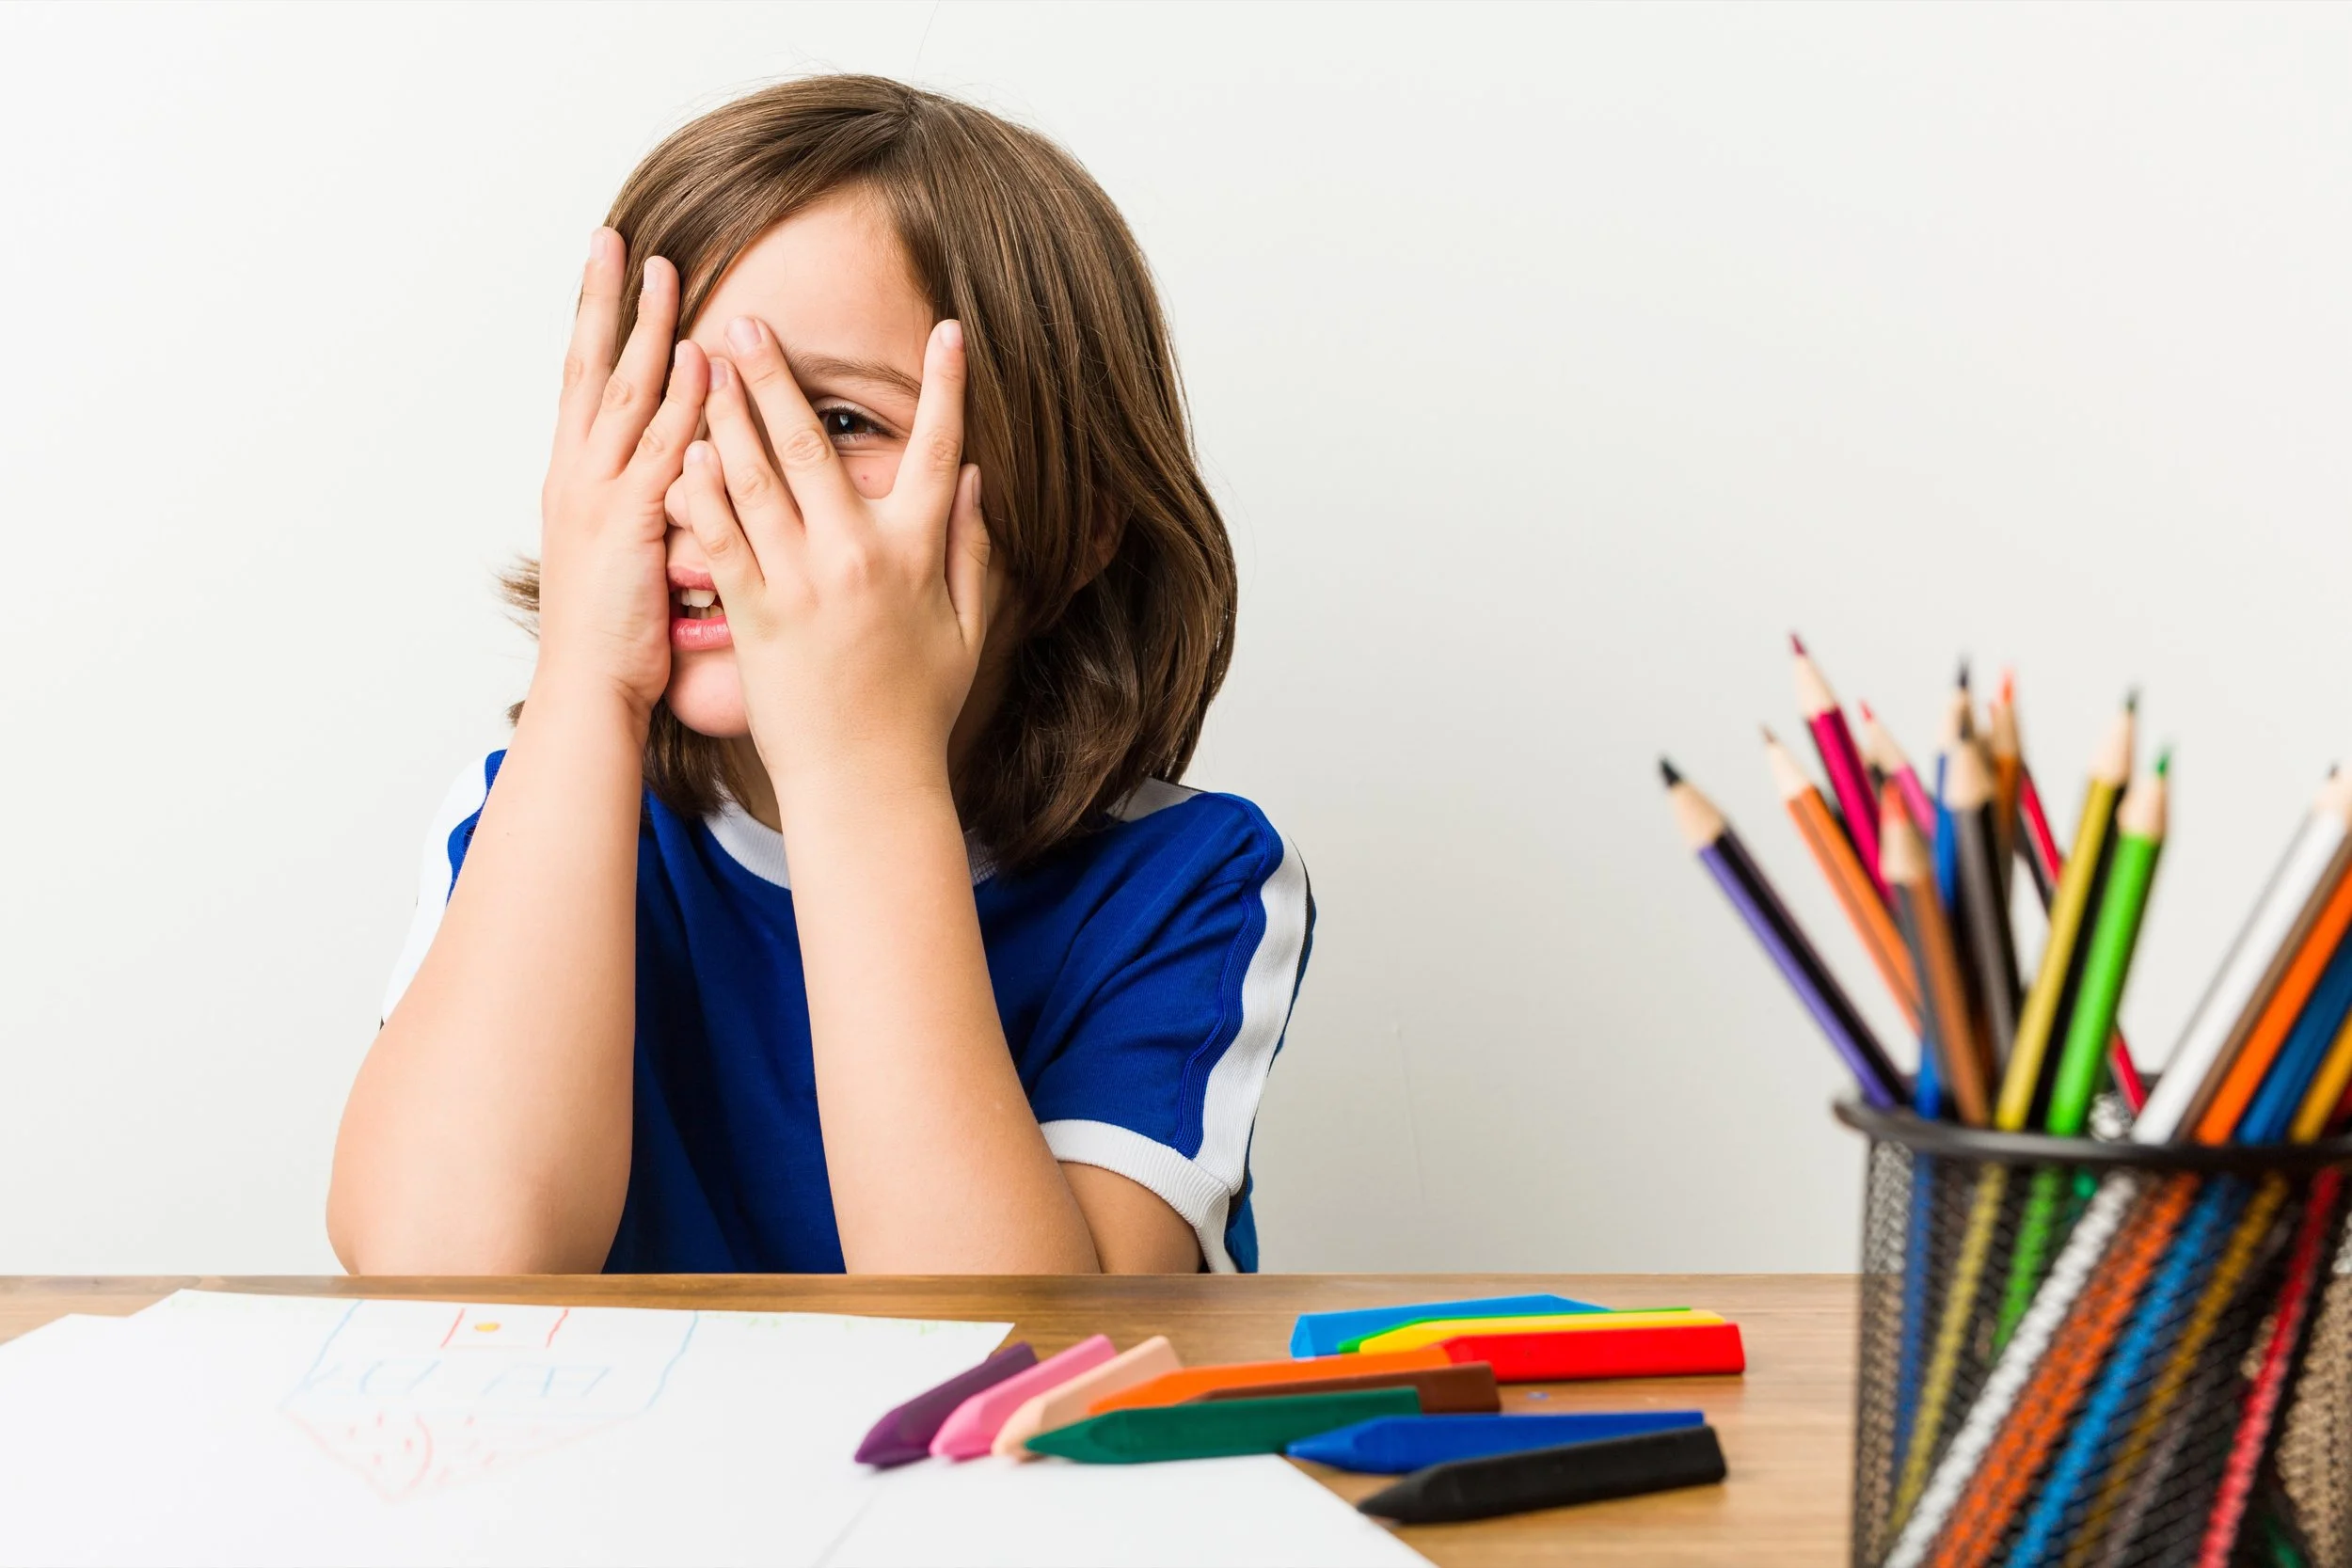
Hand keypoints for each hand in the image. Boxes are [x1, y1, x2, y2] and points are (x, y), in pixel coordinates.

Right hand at [535, 230, 708, 717]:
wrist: (588, 692)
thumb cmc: (616, 637)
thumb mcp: (625, 556)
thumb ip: (646, 505)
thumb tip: (678, 475)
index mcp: (575, 480)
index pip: (581, 383)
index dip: (592, 323)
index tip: (604, 268)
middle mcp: (577, 476)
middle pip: (588, 368)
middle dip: (601, 300)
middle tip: (614, 238)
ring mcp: (598, 495)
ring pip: (622, 394)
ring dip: (643, 329)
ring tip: (661, 270)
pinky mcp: (628, 524)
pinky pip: (660, 449)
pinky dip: (680, 402)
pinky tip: (702, 359)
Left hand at [670, 315, 988, 798]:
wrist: (865, 782)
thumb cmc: (916, 710)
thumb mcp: (969, 628)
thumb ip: (972, 547)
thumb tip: (977, 477)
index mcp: (916, 554)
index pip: (940, 451)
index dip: (948, 387)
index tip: (948, 328)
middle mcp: (857, 557)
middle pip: (814, 444)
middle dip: (778, 376)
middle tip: (748, 323)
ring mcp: (800, 584)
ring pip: (755, 478)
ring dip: (724, 414)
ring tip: (700, 365)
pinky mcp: (754, 614)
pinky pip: (720, 537)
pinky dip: (700, 490)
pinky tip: (681, 448)